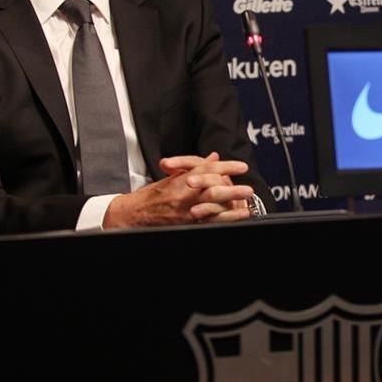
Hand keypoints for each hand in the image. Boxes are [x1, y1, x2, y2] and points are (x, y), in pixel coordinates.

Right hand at [103, 152, 255, 227]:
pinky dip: (225, 219)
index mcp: (181, 179)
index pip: (207, 169)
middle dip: (233, 189)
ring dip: (232, 205)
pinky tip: (237, 217)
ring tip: (248, 205)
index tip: (242, 166)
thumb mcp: (172, 176)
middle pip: (213, 188)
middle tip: (249, 188)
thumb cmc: (151, 196)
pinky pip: (209, 221)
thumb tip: (213, 157)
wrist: (132, 214)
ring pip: (212, 206)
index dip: (227, 166)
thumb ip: (195, 167)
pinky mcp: (186, 223)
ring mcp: (185, 210)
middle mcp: (184, 194)